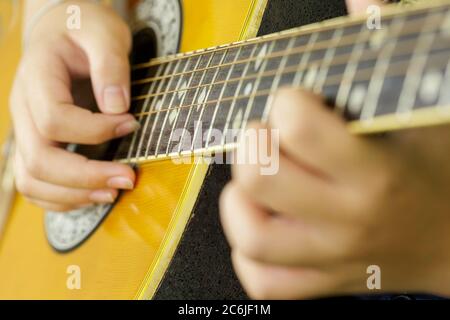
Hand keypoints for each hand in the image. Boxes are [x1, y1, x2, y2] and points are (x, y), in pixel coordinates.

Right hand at [10, 1, 136, 210]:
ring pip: (31, 179)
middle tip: (128, 178)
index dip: (95, 131)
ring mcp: (26, 129)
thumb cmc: (84, 30)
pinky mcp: (36, 142)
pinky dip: (61, 197)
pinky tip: (93, 194)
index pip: (55, 119)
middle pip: (39, 159)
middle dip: (86, 177)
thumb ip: (110, 63)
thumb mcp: (103, 32)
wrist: (61, 31)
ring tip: (113, 192)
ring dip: (73, 194)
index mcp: (37, 77)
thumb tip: (117, 106)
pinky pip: (35, 183)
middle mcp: (23, 108)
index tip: (132, 123)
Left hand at [220, 0, 449, 298]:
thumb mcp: (424, 108)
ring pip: (253, 236)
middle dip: (251, 147)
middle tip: (267, 140)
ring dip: (238, 202)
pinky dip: (248, 255)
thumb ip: (387, 51)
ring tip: (255, 184)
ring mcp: (331, 255)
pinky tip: (264, 225)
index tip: (294, 104)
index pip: (298, 127)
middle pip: (260, 178)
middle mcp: (348, 216)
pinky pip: (263, 280)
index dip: (286, 103)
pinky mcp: (321, 281)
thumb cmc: (438, 169)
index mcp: (374, 168)